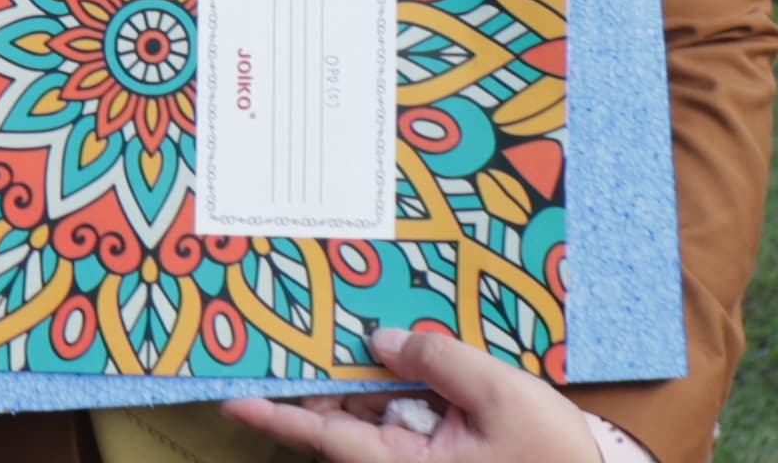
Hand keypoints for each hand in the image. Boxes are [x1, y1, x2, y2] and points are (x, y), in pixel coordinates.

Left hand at [222, 327, 604, 462]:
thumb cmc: (549, 455)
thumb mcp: (499, 397)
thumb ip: (438, 360)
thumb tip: (381, 339)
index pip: (325, 435)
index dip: (276, 414)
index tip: (229, 397)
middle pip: (340, 419)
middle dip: (311, 378)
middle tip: (272, 333)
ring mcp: (417, 457)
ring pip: (368, 414)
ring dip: (350, 378)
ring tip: (319, 328)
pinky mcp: (437, 449)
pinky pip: (399, 414)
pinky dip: (387, 385)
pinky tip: (382, 350)